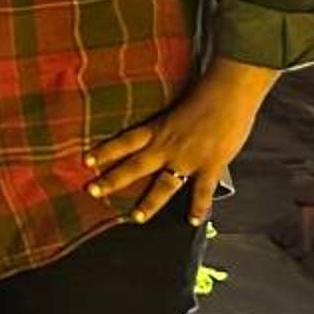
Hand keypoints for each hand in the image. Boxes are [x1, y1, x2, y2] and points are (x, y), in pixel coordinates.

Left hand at [87, 77, 258, 223]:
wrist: (229, 92)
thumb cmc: (204, 93)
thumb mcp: (175, 107)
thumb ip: (165, 124)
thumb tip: (156, 131)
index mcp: (158, 128)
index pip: (124, 141)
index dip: (104, 151)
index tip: (85, 161)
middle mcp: (167, 145)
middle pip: (134, 166)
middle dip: (112, 180)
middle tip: (92, 192)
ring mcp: (188, 158)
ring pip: (164, 184)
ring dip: (149, 202)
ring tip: (136, 217)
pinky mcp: (210, 165)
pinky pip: (202, 191)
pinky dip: (198, 207)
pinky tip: (193, 220)